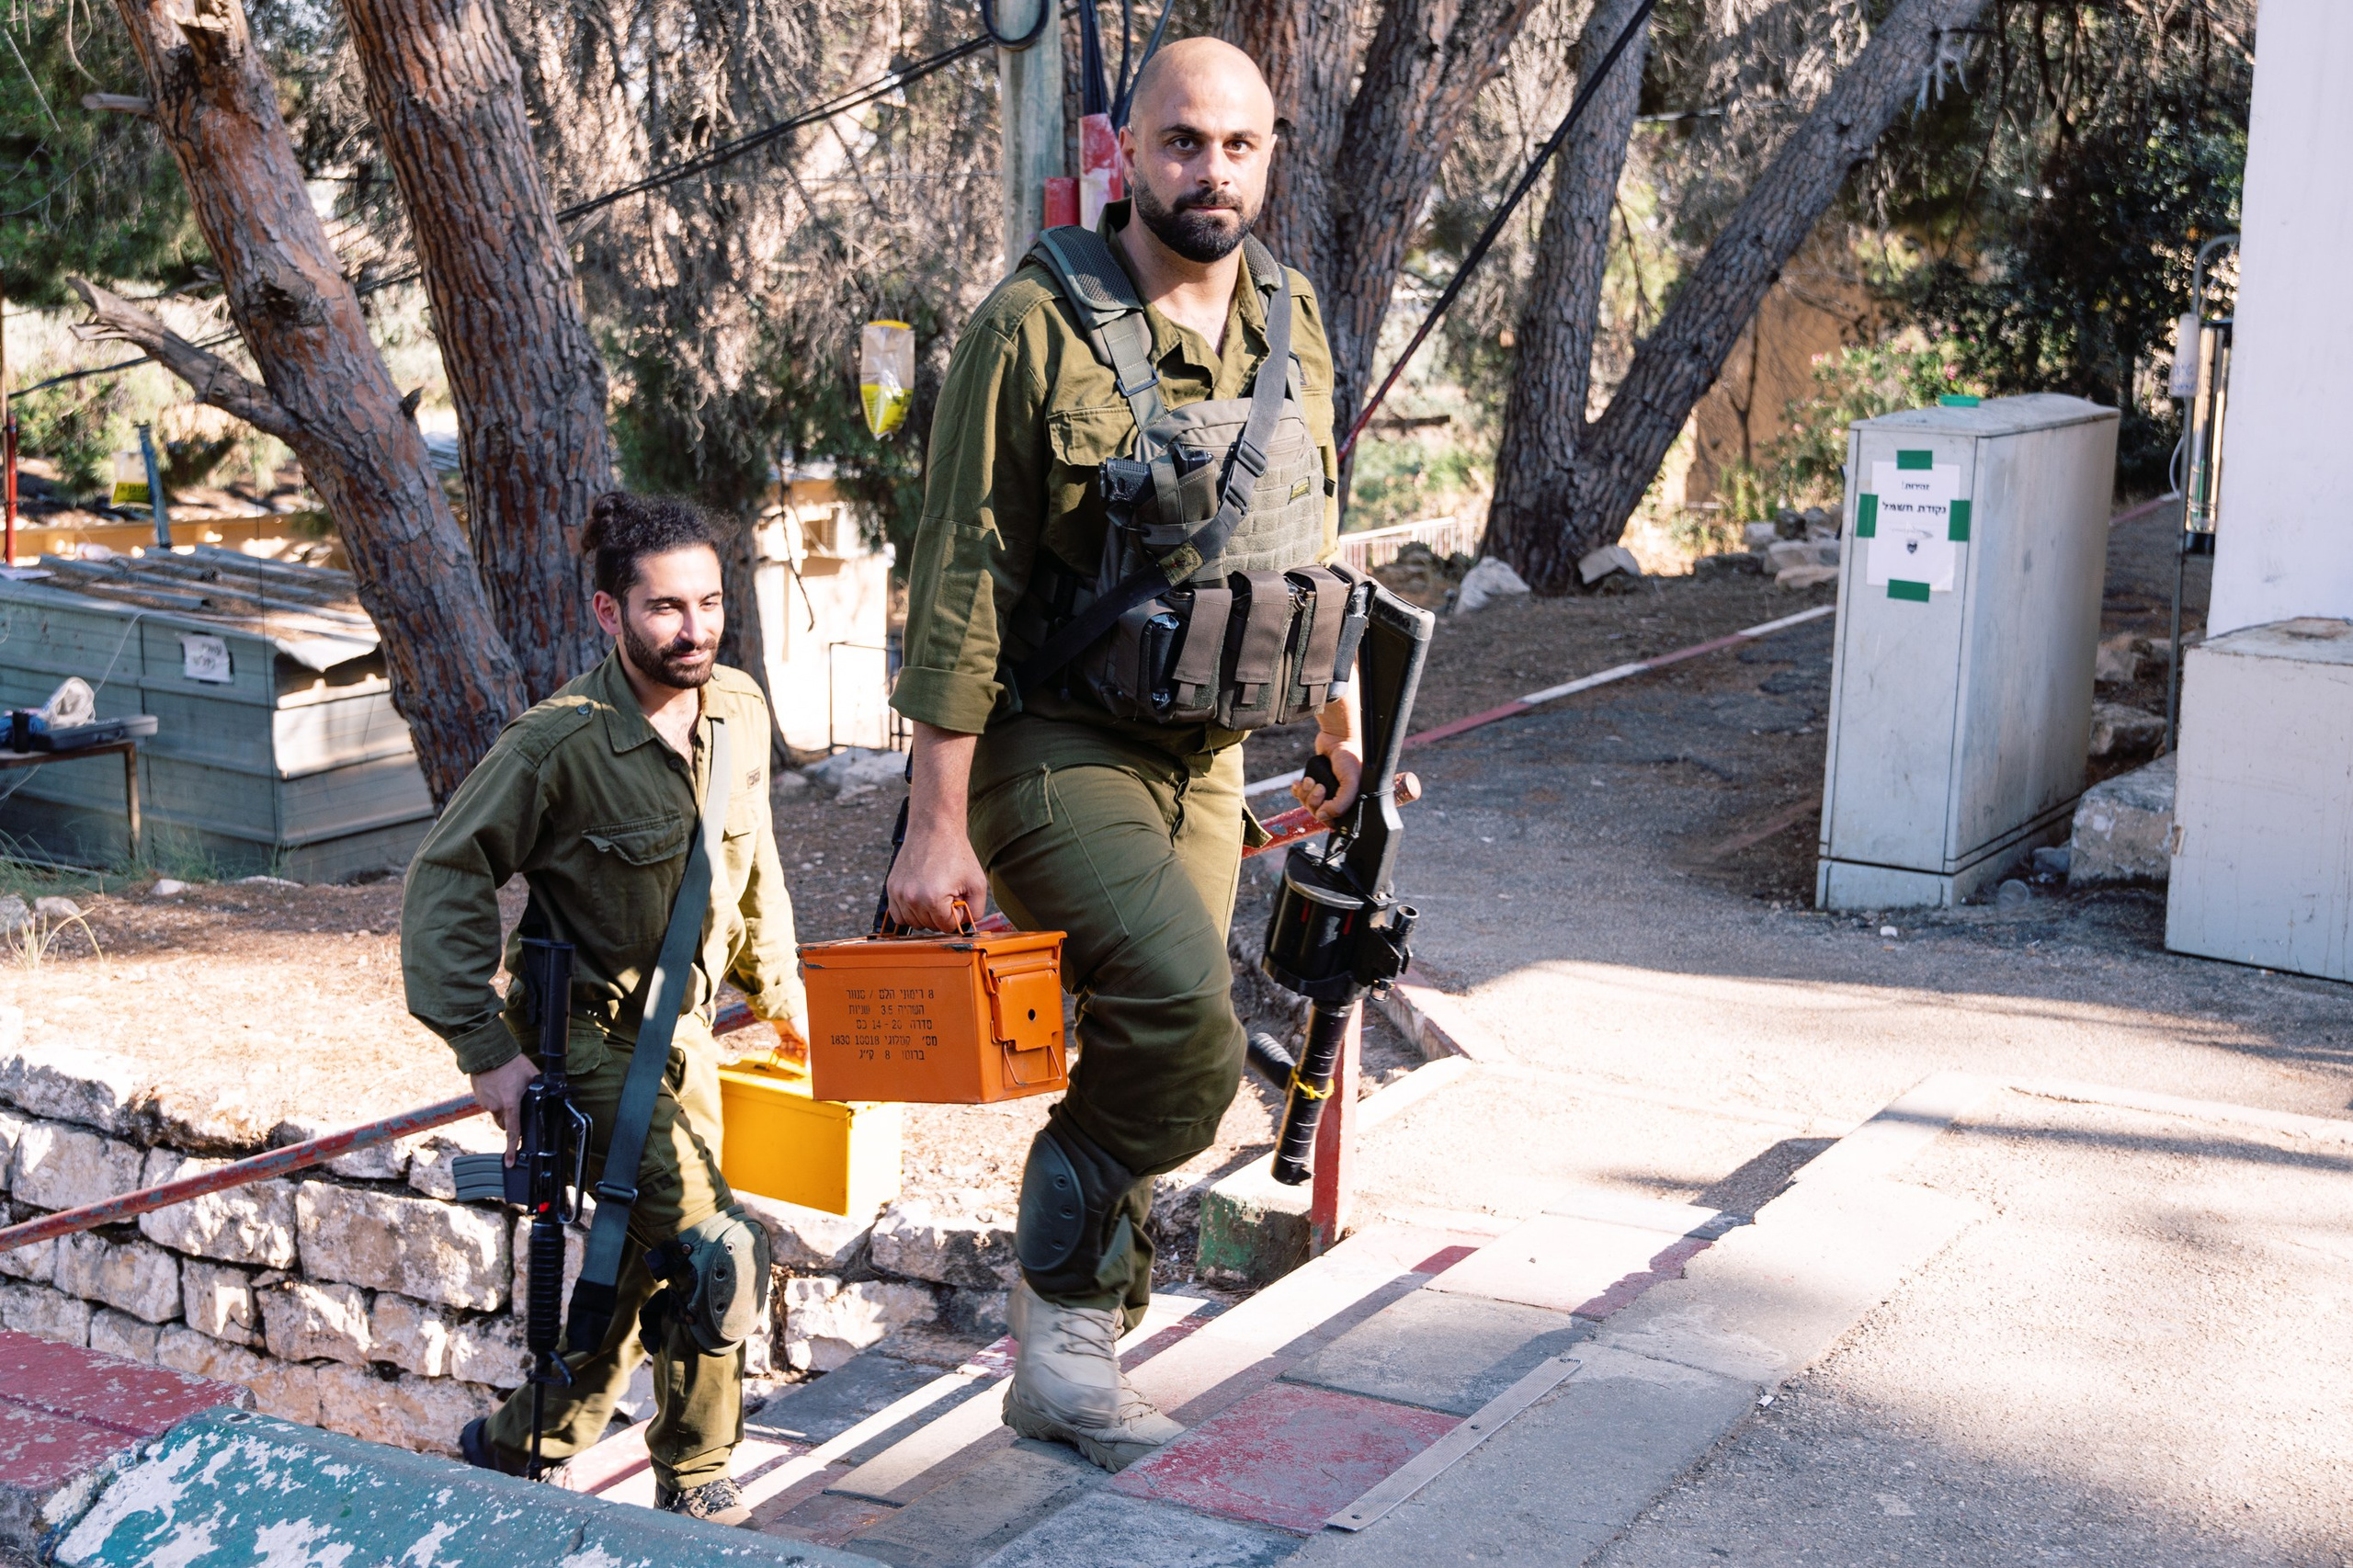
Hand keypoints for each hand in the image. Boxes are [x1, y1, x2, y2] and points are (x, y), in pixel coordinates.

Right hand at [470, 1053, 540, 1164]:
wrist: (487, 1052)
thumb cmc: (512, 1063)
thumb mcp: (531, 1075)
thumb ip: (538, 1089)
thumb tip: (549, 1095)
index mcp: (511, 1103)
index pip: (513, 1130)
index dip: (512, 1147)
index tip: (509, 1161)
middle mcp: (497, 1106)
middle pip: (505, 1124)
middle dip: (511, 1120)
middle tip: (517, 1105)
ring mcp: (486, 1103)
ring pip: (497, 1114)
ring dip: (503, 1109)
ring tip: (508, 1091)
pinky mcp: (479, 1098)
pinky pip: (489, 1104)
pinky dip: (495, 1100)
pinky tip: (500, 1087)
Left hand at [768, 1010, 811, 1065]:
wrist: (783, 1012)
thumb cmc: (798, 1021)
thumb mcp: (806, 1037)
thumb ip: (809, 1054)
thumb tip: (809, 1070)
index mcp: (812, 1042)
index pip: (809, 1057)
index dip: (803, 1057)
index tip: (799, 1051)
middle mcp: (804, 1043)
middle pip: (798, 1058)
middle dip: (793, 1053)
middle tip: (792, 1045)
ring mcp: (794, 1042)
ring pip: (790, 1056)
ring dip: (786, 1051)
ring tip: (785, 1043)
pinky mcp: (785, 1041)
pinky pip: (783, 1051)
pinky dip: (780, 1050)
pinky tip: (779, 1046)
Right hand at [888, 817, 990, 932]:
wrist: (934, 828)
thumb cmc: (956, 853)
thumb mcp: (977, 883)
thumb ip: (977, 911)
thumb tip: (965, 926)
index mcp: (933, 899)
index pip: (947, 927)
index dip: (957, 914)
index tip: (958, 896)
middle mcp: (912, 898)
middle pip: (930, 926)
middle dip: (943, 914)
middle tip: (948, 893)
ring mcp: (899, 893)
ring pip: (914, 923)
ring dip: (926, 915)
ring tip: (935, 894)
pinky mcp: (891, 888)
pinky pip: (898, 914)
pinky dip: (909, 912)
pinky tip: (921, 899)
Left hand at [1292, 732, 1362, 819]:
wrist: (1338, 736)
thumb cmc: (1350, 757)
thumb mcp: (1351, 782)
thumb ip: (1341, 803)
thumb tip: (1321, 816)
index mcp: (1349, 803)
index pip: (1334, 822)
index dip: (1325, 817)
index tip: (1324, 804)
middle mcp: (1337, 799)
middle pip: (1317, 814)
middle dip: (1313, 802)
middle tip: (1319, 787)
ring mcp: (1324, 792)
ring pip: (1307, 804)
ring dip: (1305, 794)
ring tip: (1310, 780)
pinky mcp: (1313, 783)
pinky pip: (1300, 795)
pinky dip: (1297, 790)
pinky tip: (1299, 782)